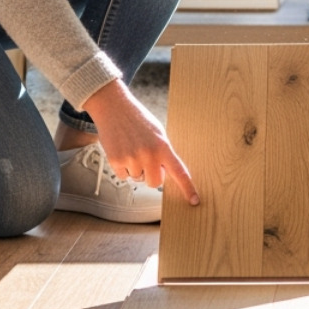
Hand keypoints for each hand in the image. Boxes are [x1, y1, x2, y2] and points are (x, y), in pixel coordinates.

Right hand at [83, 80, 198, 203]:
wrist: (114, 107)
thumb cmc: (138, 119)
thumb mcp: (157, 133)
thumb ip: (163, 152)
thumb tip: (166, 172)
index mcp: (163, 147)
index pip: (179, 172)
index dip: (188, 188)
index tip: (194, 201)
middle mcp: (149, 155)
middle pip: (154, 183)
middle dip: (151, 175)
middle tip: (145, 159)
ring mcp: (132, 159)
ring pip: (137, 178)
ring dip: (135, 168)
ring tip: (131, 148)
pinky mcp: (116, 161)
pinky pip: (123, 176)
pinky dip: (122, 167)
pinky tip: (121, 150)